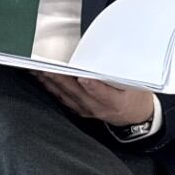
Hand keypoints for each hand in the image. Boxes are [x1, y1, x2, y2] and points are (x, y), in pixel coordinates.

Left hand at [33, 73, 156, 127]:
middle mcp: (98, 107)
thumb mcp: (137, 85)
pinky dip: (51, 87)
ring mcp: (86, 109)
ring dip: (50, 82)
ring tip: (37, 69)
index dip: (93, 86)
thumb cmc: (136, 96)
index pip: (103, 94)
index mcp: (116, 102)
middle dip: (60, 78)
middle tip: (47, 66)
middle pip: (77, 92)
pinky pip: (62, 98)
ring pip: (65, 95)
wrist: (135, 116)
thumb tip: (110, 58)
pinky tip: (42, 78)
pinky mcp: (79, 109)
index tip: (83, 77)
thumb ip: (122, 75)